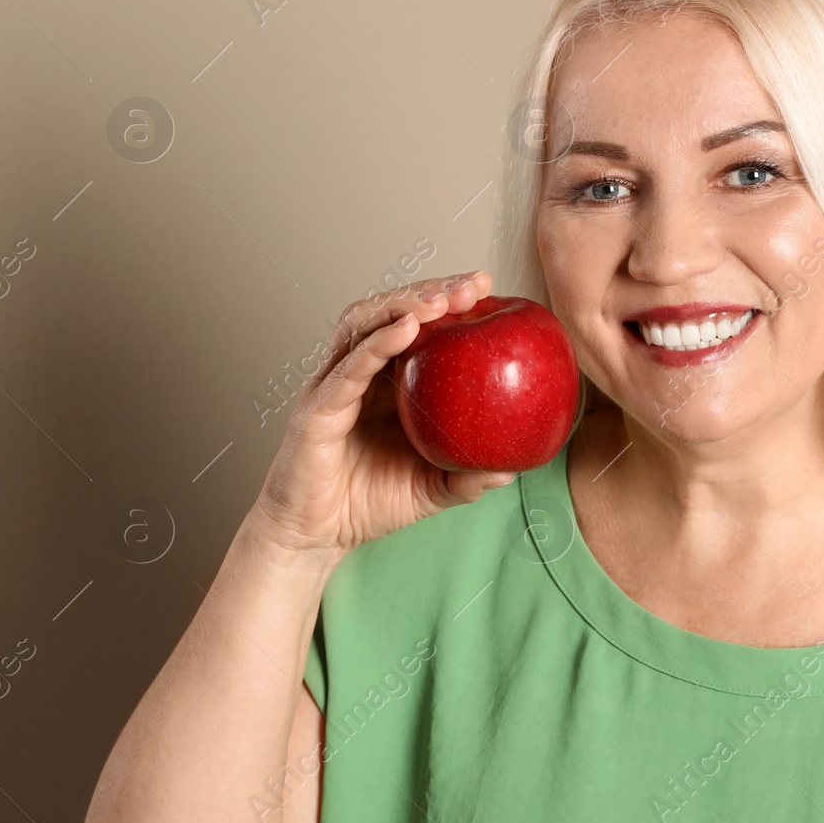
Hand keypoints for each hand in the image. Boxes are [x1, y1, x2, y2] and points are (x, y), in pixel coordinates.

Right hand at [246, 271, 516, 565]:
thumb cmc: (364, 505)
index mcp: (384, 382)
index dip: (446, 301)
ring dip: (402, 304)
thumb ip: (465, 478)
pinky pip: (349, 368)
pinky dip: (376, 344)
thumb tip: (510, 470)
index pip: (414, 325)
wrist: (313, 537)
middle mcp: (357, 372)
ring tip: (439, 300)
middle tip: (472, 285)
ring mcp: (334, 385)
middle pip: (390, 312)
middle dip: (431, 291)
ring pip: (364, 325)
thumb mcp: (429, 490)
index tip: (486, 289)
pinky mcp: (318, 408)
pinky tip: (406, 330)